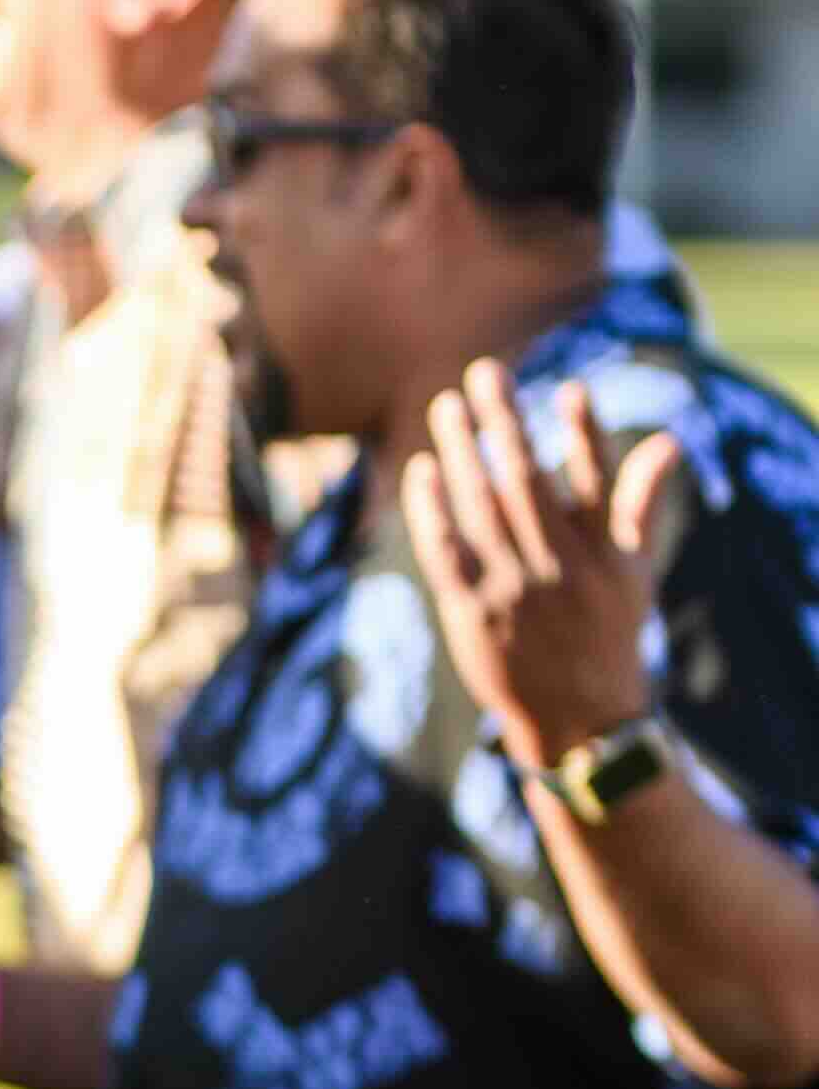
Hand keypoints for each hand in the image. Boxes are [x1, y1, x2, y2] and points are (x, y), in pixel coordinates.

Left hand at [402, 359, 680, 769]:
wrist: (577, 717)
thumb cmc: (606, 629)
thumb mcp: (634, 569)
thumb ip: (640, 502)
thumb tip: (667, 439)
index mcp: (603, 553)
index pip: (596, 482)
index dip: (585, 435)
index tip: (572, 388)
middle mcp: (558, 567)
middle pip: (526, 483)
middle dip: (505, 424)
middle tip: (483, 371)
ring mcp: (513, 590)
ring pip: (481, 509)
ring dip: (462, 453)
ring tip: (446, 406)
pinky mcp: (472, 613)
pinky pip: (446, 553)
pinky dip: (431, 512)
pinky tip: (422, 471)